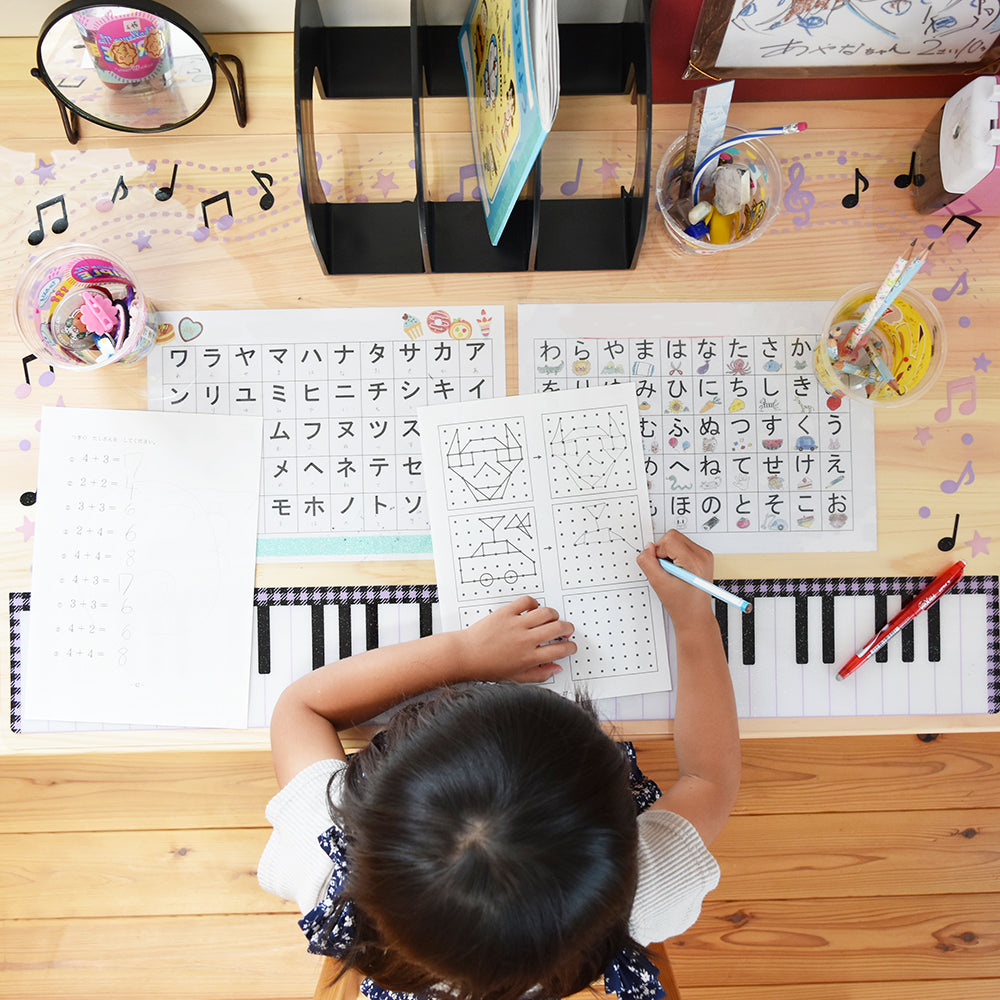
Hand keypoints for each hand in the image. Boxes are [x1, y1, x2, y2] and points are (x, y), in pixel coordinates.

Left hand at [460, 596, 575, 682]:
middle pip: (558, 628)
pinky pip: (526, 602)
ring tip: (551, 619)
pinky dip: (533, 603)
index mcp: (529, 657)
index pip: (561, 650)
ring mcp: (516, 625)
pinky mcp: (506, 613)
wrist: (465, 656)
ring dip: (554, 615)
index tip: (570, 646)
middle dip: (568, 629)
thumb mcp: (516, 678)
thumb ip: (539, 674)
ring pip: (546, 613)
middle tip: (565, 630)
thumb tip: (556, 668)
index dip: (571, 647)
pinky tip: (532, 609)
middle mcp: (525, 640)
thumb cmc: (487, 667)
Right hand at [637, 529, 716, 622]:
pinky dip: (675, 556)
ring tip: (672, 572)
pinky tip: (677, 571)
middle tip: (666, 570)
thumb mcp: (658, 584)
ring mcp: (704, 555)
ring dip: (669, 554)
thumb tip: (648, 548)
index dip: (658, 553)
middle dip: (664, 552)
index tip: (661, 568)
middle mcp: (703, 555)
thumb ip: (648, 563)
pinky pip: (682, 546)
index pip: (669, 539)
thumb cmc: (682, 604)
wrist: (694, 615)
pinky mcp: (702, 557)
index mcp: (695, 561)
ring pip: (677, 540)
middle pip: (673, 536)